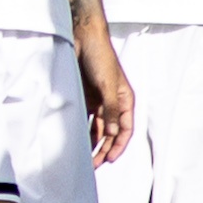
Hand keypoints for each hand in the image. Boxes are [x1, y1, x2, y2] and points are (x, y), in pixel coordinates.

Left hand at [76, 22, 134, 165]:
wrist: (83, 37)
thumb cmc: (101, 57)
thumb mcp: (108, 85)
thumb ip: (110, 110)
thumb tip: (111, 134)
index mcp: (125, 100)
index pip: (125, 129)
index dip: (119, 146)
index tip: (109, 159)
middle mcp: (113, 103)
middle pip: (111, 133)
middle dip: (104, 149)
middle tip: (94, 165)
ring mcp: (99, 101)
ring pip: (97, 129)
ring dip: (93, 143)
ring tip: (85, 159)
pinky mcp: (86, 98)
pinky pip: (85, 119)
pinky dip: (82, 130)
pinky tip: (76, 141)